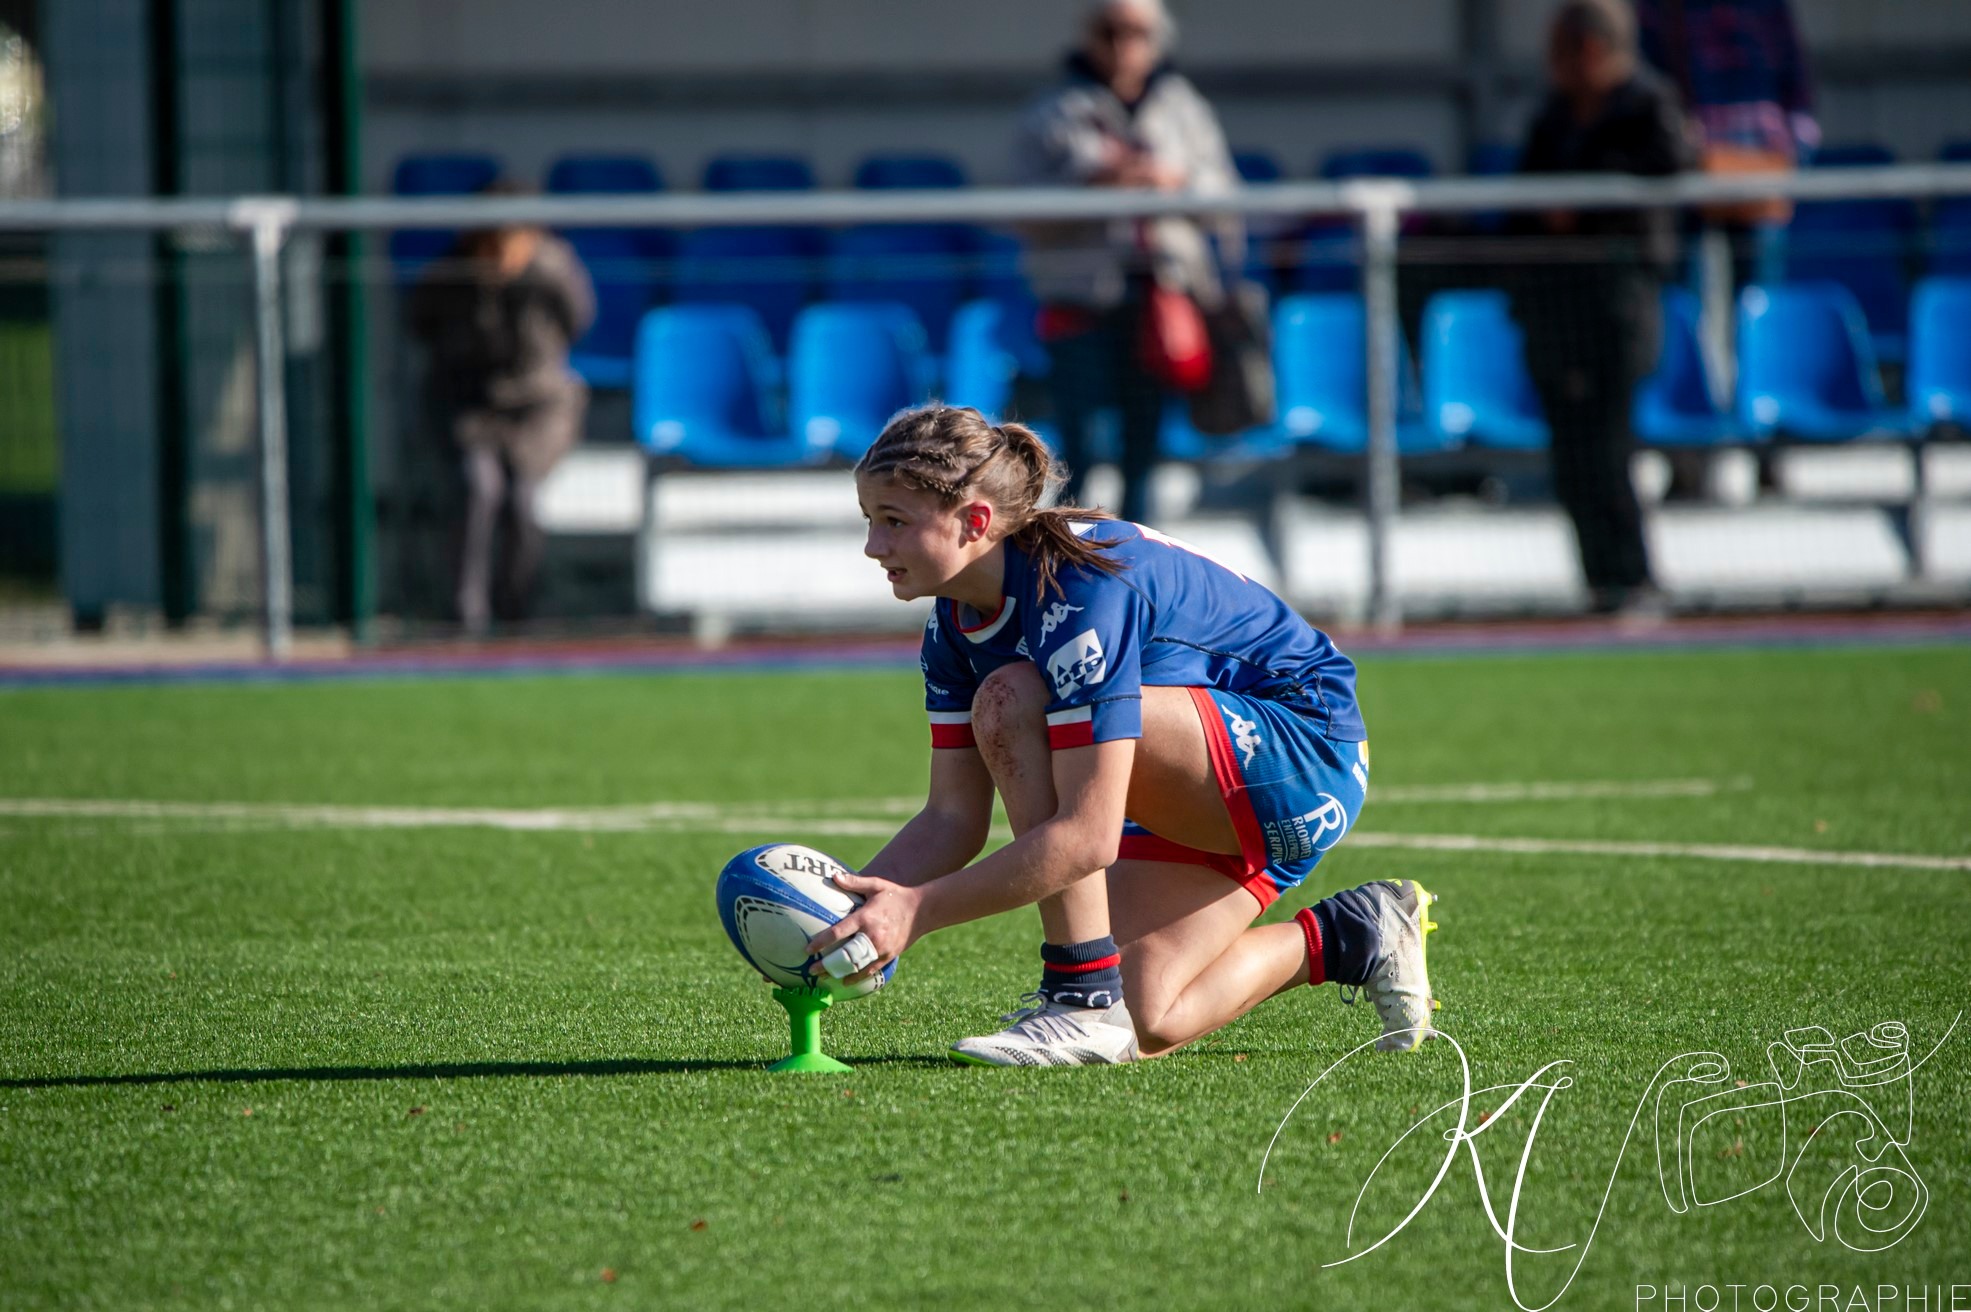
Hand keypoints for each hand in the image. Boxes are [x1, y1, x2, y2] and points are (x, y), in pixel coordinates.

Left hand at [805, 872, 922, 984]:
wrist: (923, 910)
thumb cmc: (895, 895)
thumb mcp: (876, 885)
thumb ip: (854, 882)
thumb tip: (834, 876)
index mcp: (865, 918)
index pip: (839, 932)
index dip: (822, 942)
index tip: (808, 949)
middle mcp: (872, 936)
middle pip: (845, 955)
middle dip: (827, 964)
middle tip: (811, 971)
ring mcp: (881, 948)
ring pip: (857, 966)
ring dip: (840, 973)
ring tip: (825, 978)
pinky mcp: (889, 956)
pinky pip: (870, 970)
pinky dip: (857, 977)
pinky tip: (845, 981)